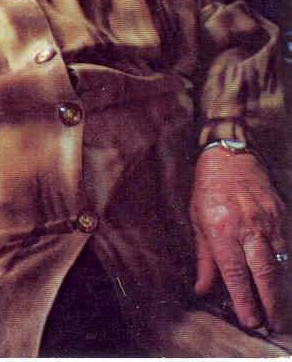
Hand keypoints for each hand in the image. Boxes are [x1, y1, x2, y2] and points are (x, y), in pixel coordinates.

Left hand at [190, 146, 288, 332]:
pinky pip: (287, 246)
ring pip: (280, 263)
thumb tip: (203, 289)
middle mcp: (247, 226)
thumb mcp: (196, 220)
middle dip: (270, 304)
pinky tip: (282, 281)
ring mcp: (268, 220)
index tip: (251, 322)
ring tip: (279, 312)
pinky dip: (285, 266)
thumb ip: (204, 258)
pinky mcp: (281, 214)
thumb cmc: (208, 187)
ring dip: (280, 290)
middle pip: (264, 273)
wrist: (229, 153)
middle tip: (273, 326)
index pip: (235, 273)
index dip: (244, 301)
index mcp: (221, 229)